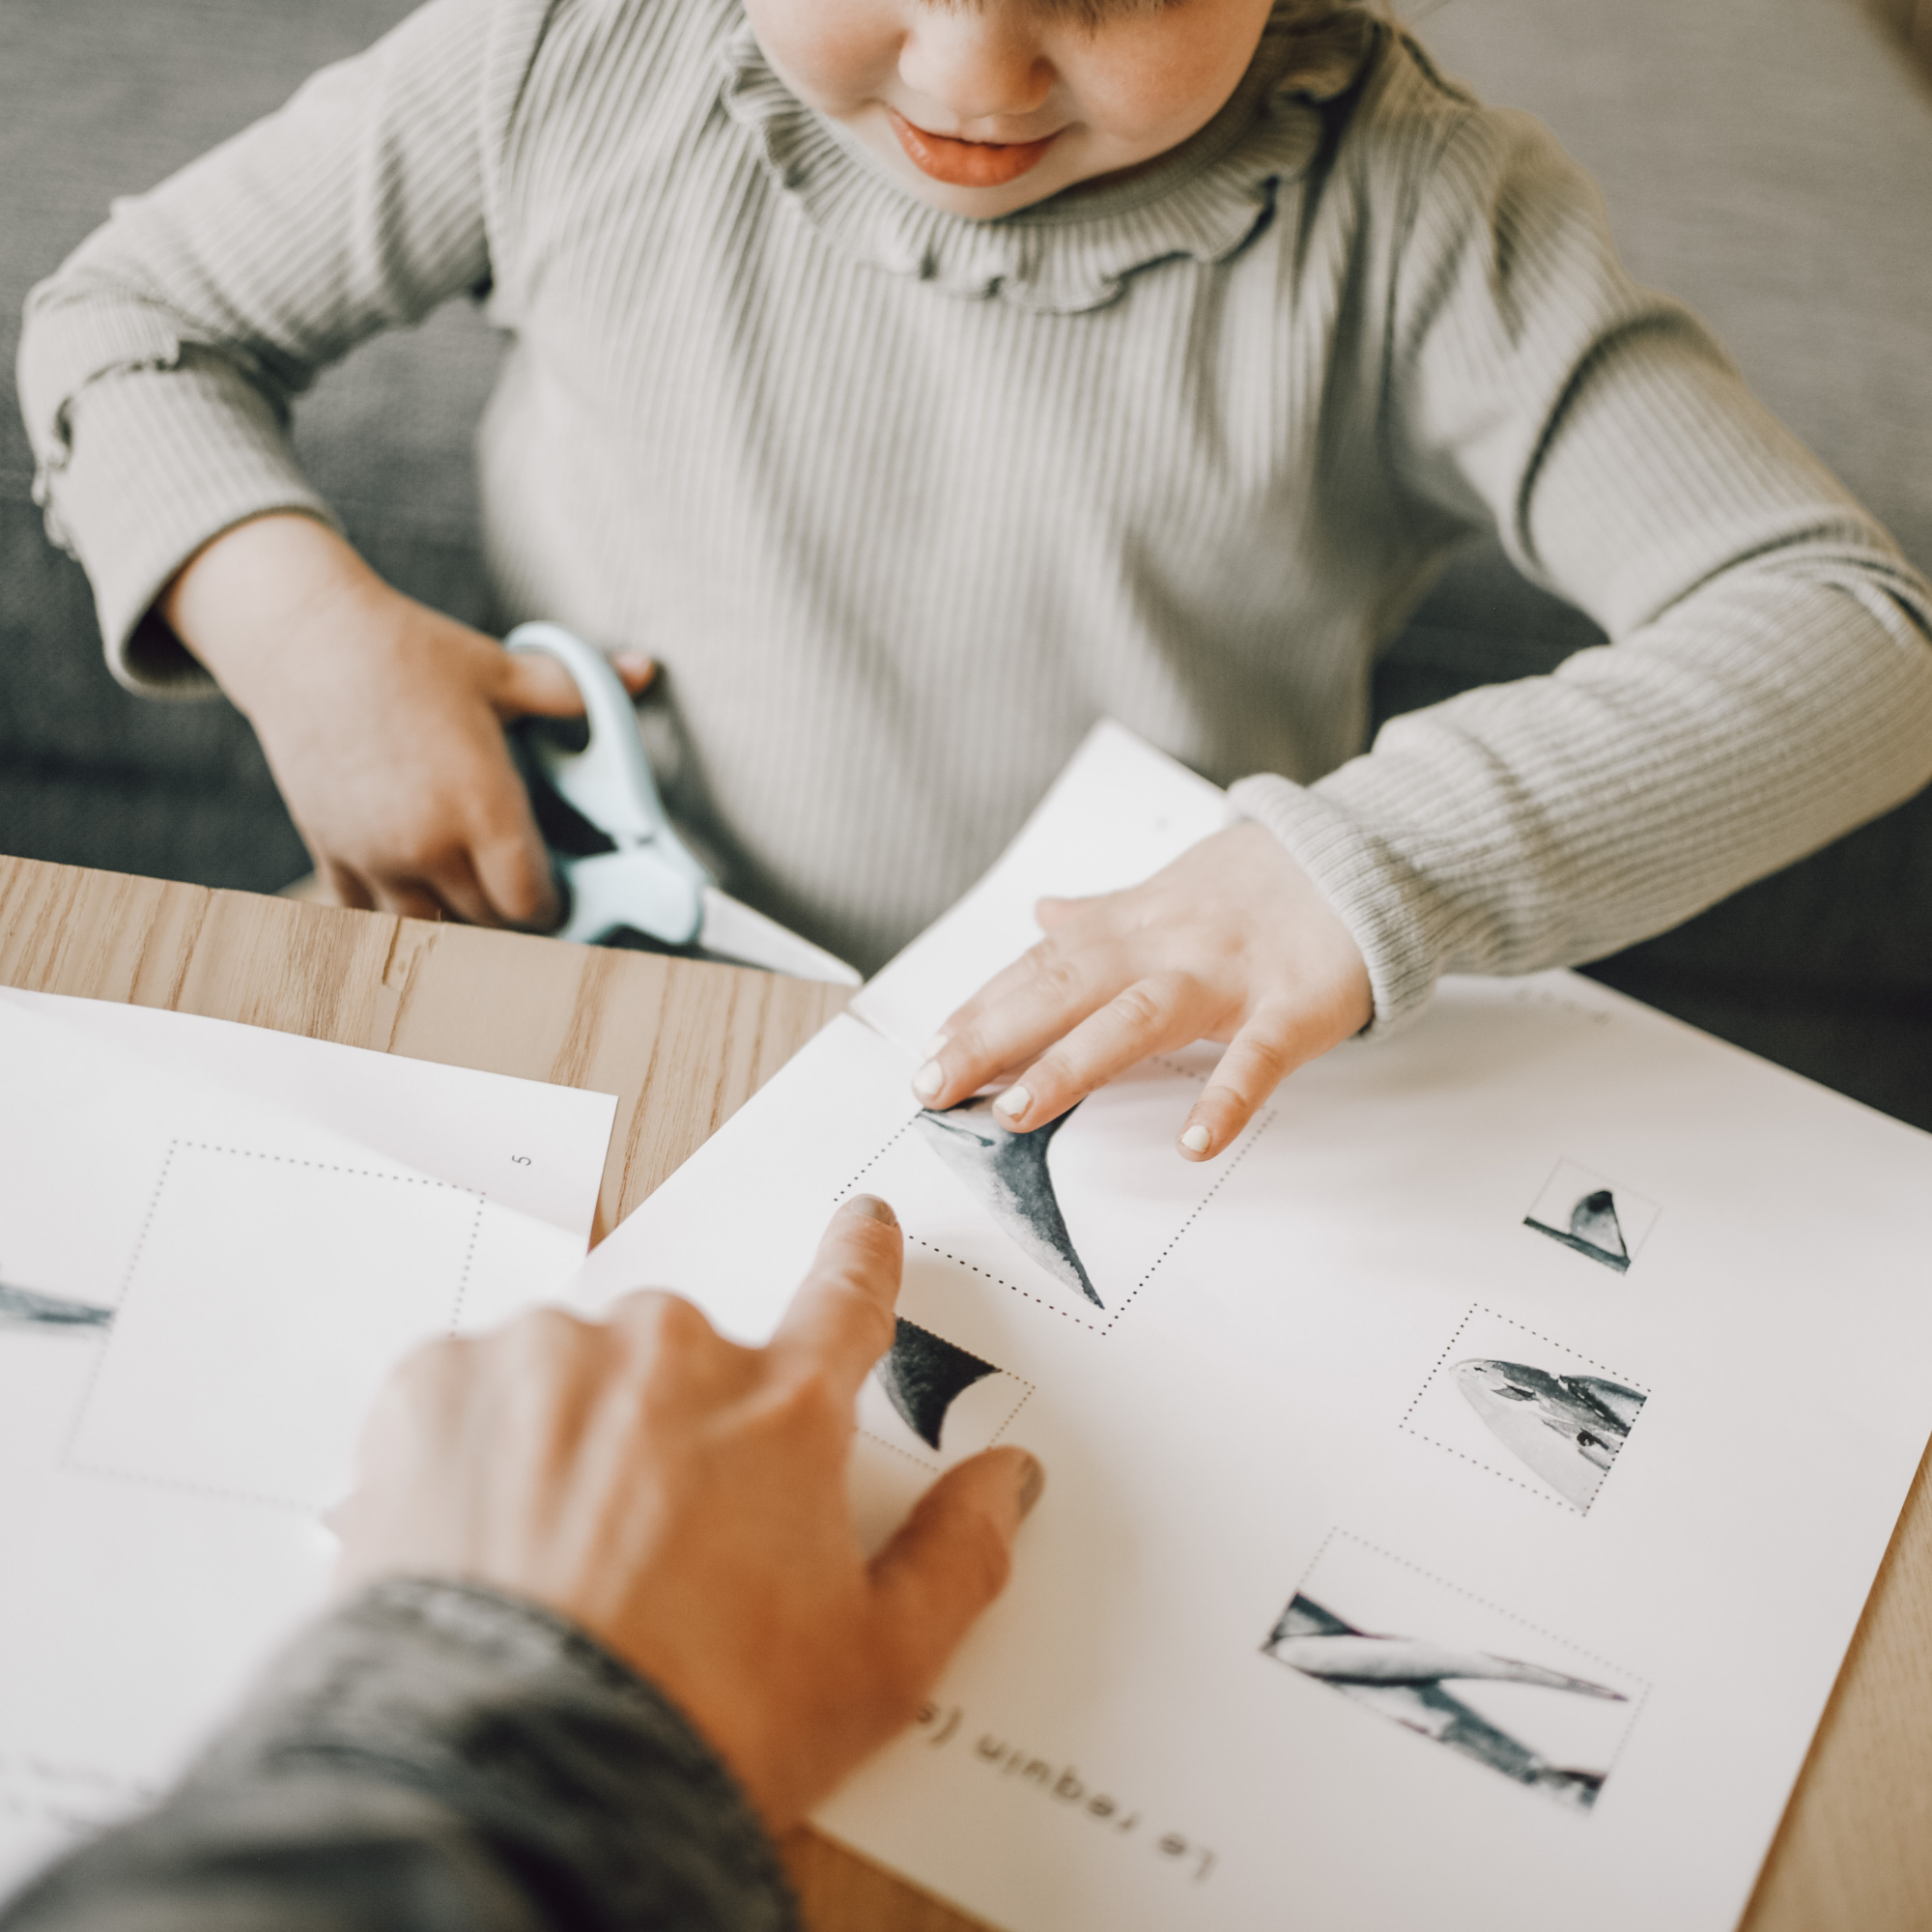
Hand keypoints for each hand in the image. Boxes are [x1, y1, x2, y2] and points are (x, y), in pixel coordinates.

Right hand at [162, 514, 653, 925]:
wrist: (303, 636)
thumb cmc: (409, 650)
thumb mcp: (502, 669)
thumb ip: (578, 690)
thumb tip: (645, 671)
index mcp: (483, 809)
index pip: (530, 906)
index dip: (551, 907)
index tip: (554, 894)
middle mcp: (429, 846)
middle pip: (485, 923)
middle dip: (508, 912)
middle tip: (518, 890)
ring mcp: (374, 855)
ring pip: (425, 929)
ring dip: (451, 920)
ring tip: (469, 894)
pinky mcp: (329, 850)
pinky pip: (362, 914)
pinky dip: (389, 910)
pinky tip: (410, 889)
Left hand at [330, 1196, 1042, 1830]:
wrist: (513, 1778)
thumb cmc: (699, 1726)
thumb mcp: (874, 1669)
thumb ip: (956, 1557)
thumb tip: (1006, 1482)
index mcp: (787, 1408)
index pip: (847, 1298)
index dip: (860, 1259)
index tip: (861, 1227)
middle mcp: (673, 1351)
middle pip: (688, 1360)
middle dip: (674, 1429)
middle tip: (647, 1546)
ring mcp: (550, 1354)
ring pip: (574, 1373)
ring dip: (568, 1439)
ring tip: (550, 1566)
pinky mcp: (437, 1380)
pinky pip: (470, 1391)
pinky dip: (475, 1451)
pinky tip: (478, 1544)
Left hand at [910, 821, 1372, 1161]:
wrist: (1364, 851)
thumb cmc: (1259, 883)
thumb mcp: (1167, 890)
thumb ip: (1101, 915)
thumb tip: (1041, 914)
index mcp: (1133, 929)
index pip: (1039, 970)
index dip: (981, 1010)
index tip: (927, 1053)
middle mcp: (1165, 948)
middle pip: (1064, 990)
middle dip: (993, 1038)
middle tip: (934, 1086)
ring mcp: (1228, 977)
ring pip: (1138, 1017)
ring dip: (1074, 1063)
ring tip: (1017, 1110)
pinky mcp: (1295, 1006)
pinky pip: (1257, 1056)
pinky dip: (1227, 1097)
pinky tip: (1194, 1142)